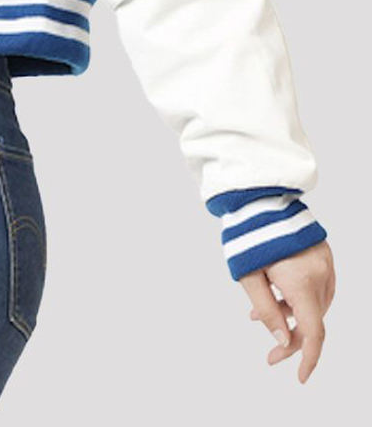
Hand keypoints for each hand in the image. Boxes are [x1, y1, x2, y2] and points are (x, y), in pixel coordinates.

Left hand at [240, 239, 334, 382]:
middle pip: (313, 319)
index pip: (313, 332)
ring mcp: (325, 262)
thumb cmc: (247, 234)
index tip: (301, 377)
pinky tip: (275, 296)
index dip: (308, 357)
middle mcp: (321, 273)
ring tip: (259, 314)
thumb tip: (282, 342)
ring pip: (315, 304)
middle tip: (269, 353)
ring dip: (293, 316)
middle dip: (292, 338)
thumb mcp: (248, 276)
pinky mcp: (323, 253)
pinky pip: (316, 285)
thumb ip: (266, 311)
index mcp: (302, 281)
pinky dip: (298, 297)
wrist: (257, 195)